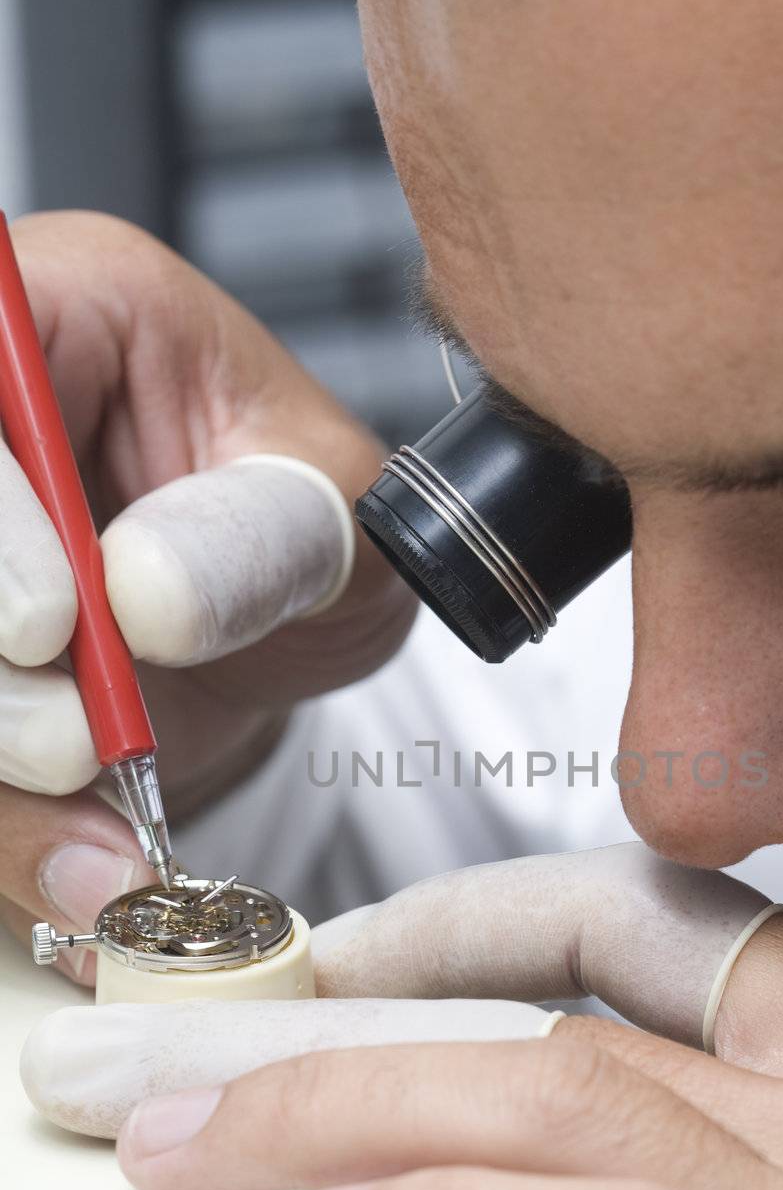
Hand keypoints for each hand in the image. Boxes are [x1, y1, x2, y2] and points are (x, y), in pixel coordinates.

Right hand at [0, 211, 413, 980]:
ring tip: (99, 856)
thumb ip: (263, 538)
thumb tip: (143, 595)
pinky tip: (78, 877)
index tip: (49, 626)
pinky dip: (9, 837)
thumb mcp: (342, 515)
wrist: (275, 620)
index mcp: (57, 312)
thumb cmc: (309, 527)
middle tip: (77, 747)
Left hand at [22, 845, 782, 1189]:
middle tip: (185, 1065)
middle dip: (339, 1033)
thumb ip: (742, 1175)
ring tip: (196, 1146)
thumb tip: (532, 1168)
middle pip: (546, 1017)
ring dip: (345, 1112)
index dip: (460, 926)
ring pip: (551, 1098)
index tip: (336, 966)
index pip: (640, 922)